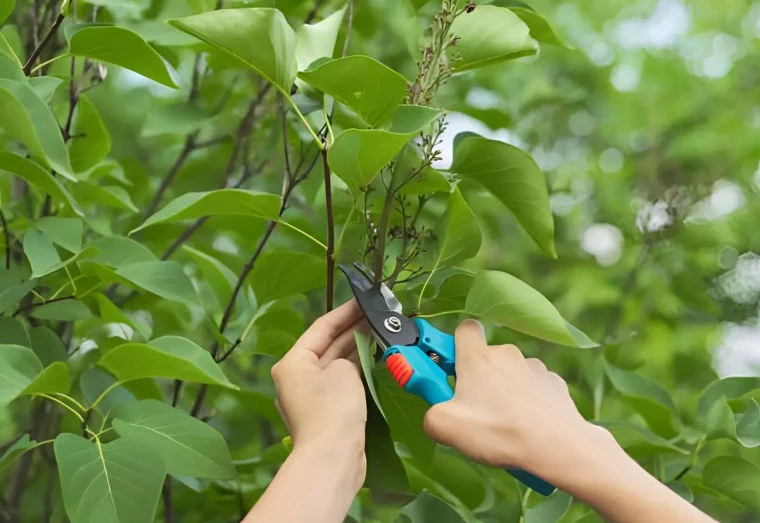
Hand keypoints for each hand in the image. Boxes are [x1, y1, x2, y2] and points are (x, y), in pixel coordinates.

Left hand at [270, 300, 367, 486]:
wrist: (333, 457)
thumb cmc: (333, 408)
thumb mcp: (342, 370)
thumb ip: (349, 354)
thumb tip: (353, 355)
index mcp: (292, 363)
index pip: (320, 328)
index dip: (344, 312)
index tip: (363, 299)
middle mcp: (297, 378)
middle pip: (328, 346)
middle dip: (352, 330)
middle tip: (378, 314)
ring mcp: (312, 396)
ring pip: (337, 365)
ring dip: (356, 349)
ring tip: (380, 331)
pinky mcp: (327, 412)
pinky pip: (342, 382)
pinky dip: (357, 370)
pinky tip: (374, 359)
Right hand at [422, 319, 596, 473]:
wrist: (557, 446)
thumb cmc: (500, 432)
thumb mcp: (445, 427)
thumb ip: (430, 414)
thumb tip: (434, 416)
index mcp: (477, 357)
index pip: (463, 329)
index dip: (452, 346)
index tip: (446, 369)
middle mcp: (507, 353)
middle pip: (485, 357)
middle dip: (476, 379)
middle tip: (471, 410)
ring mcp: (534, 367)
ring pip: (510, 374)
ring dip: (503, 392)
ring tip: (502, 425)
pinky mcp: (554, 383)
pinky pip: (533, 388)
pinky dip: (527, 402)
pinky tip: (526, 426)